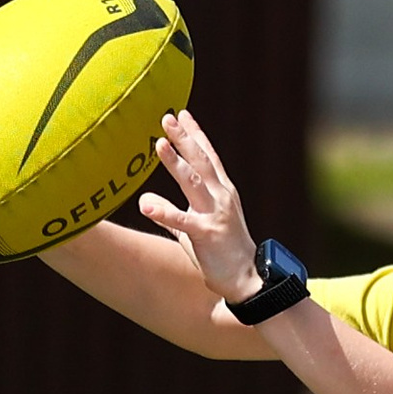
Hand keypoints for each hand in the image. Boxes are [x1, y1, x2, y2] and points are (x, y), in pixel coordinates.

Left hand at [141, 111, 259, 305]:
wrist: (248, 279)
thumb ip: (175, 213)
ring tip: (158, 143)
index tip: (182, 114)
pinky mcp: (207, 234)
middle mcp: (221, 197)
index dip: (195, 134)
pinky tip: (144, 204)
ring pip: (193, 182)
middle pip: (201, 161)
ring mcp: (215, 214)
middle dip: (184, 138)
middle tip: (167, 117)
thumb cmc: (222, 254)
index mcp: (222, 192)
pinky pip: (182, 220)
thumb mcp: (198, 228)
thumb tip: (148, 202)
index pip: (208, 156)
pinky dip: (163, 211)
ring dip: (175, 162)